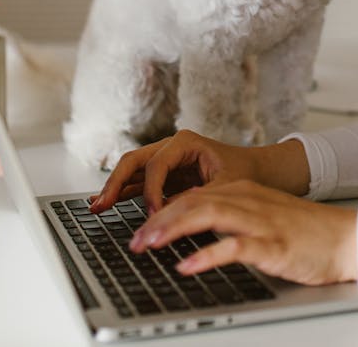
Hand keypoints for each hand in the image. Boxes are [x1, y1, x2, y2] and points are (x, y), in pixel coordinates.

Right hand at [89, 129, 309, 213]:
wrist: (260, 172)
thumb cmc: (245, 174)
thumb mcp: (225, 188)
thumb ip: (196, 200)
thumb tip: (169, 215)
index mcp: (185, 142)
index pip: (157, 165)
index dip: (152, 191)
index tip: (154, 213)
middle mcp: (172, 147)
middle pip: (135, 161)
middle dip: (116, 182)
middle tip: (101, 204)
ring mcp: (166, 161)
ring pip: (132, 170)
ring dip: (115, 188)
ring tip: (96, 207)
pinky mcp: (166, 176)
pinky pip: (139, 182)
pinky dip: (124, 193)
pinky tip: (108, 205)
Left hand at [130, 180, 357, 285]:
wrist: (348, 238)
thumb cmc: (307, 233)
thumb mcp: (263, 218)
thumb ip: (231, 219)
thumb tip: (194, 230)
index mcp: (244, 192)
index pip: (193, 195)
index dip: (162, 210)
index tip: (140, 228)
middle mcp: (248, 200)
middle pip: (193, 202)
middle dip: (158, 220)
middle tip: (134, 240)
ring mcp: (261, 221)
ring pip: (207, 216)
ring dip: (172, 231)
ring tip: (147, 246)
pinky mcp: (273, 244)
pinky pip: (233, 247)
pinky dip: (207, 256)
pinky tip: (186, 266)